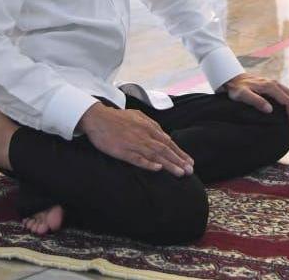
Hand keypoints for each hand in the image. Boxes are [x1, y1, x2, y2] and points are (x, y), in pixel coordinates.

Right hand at [78, 103, 193, 176]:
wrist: (98, 118)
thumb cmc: (118, 118)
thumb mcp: (138, 116)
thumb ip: (151, 125)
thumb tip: (164, 135)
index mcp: (148, 127)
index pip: (168, 142)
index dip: (179, 153)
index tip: (189, 162)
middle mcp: (144, 135)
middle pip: (165, 149)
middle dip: (179, 161)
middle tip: (190, 171)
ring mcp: (134, 144)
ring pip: (155, 155)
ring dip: (169, 164)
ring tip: (180, 173)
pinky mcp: (123, 151)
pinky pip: (137, 159)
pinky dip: (148, 164)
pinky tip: (157, 169)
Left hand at [225, 73, 288, 129]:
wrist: (232, 78)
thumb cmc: (236, 88)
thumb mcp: (243, 95)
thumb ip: (256, 101)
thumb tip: (270, 110)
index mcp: (270, 86)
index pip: (287, 101)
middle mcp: (274, 83)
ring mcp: (274, 83)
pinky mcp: (272, 85)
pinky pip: (287, 93)